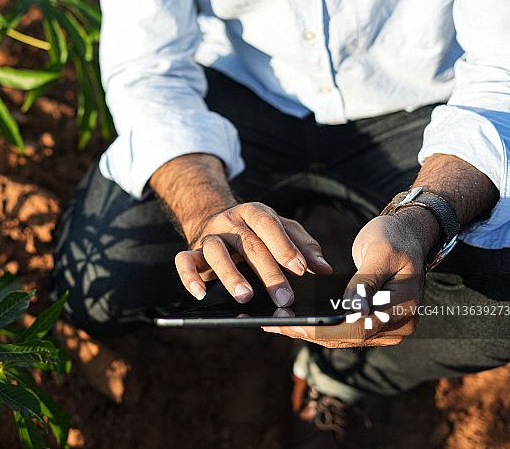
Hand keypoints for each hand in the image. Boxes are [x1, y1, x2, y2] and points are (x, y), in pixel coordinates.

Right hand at [175, 202, 332, 305]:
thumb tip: (325, 269)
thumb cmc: (255, 230)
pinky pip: (183, 260)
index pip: (269, 225)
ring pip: (215, 251)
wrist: (212, 216)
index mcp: (254, 212)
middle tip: (284, 298)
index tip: (301, 269)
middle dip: (268, 272)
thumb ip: (303, 246)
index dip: (285, 246)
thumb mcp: (281, 230)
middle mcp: (229, 221)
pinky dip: (189, 276)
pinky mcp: (191, 250)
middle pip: (248, 243)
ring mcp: (209, 235)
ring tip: (245, 297)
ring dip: (230, 274)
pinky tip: (200, 293)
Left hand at [263, 206, 439, 346]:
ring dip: (309, 331)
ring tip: (276, 323)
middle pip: (347, 338)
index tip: (294, 325)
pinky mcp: (373, 322)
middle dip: (309, 332)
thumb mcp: (379, 252)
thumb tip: (353, 310)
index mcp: (402, 308)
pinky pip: (343, 329)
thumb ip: (364, 283)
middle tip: (273, 324)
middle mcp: (397, 325)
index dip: (324, 329)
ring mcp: (386, 327)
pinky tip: (294, 319)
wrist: (407, 235)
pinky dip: (319, 325)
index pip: (358, 328)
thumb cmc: (395, 238)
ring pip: (342, 337)